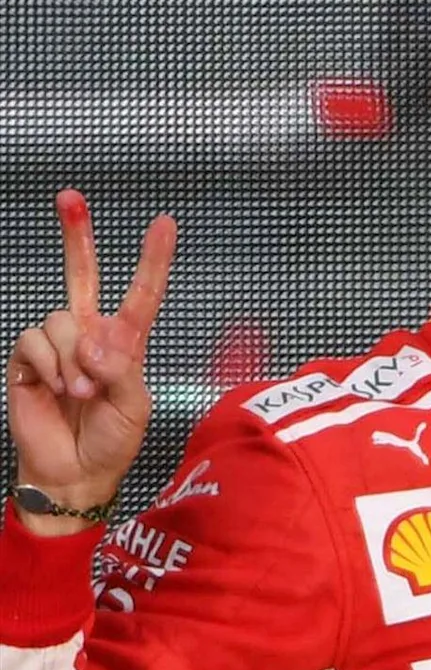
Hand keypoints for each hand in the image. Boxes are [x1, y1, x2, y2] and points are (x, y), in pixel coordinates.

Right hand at [8, 191, 174, 524]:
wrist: (75, 472)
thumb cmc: (111, 440)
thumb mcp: (133, 405)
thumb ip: (119, 368)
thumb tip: (95, 341)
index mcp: (125, 342)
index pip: (140, 293)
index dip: (152, 260)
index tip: (164, 224)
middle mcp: (89, 336)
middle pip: (80, 276)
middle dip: (76, 235)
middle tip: (70, 197)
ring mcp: (56, 347)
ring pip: (61, 321)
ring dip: (74, 359)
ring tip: (81, 392)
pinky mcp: (27, 360)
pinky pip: (35, 342)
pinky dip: (51, 366)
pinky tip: (57, 389)